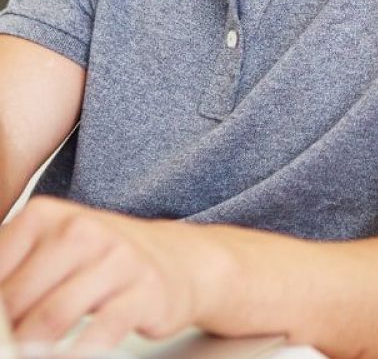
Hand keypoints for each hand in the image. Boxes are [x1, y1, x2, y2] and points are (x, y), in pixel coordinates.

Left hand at [0, 196, 206, 354]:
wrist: (178, 259)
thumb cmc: (103, 260)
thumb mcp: (52, 249)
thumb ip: (13, 273)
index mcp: (48, 215)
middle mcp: (84, 231)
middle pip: (17, 298)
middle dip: (4, 332)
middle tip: (5, 345)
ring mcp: (118, 260)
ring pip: (53, 317)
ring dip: (31, 347)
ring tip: (26, 354)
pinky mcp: (145, 293)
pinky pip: (100, 332)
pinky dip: (77, 353)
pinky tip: (69, 355)